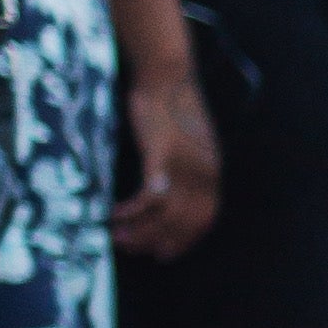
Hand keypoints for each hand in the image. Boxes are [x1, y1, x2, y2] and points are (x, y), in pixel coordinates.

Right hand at [110, 58, 221, 264]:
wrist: (166, 73)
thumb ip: (190, 166)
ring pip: (165, 216)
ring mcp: (185, 166)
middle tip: (136, 251)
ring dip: (140, 232)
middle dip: (158, 242)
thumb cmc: (172, 104)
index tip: (166, 254)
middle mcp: (204, 173)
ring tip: (118, 238)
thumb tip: (175, 190)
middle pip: (184, 223)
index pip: (205, 218)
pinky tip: (114, 216)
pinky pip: (149, 198)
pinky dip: (131, 212)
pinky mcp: (162, 156)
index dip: (185, 240)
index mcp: (213, 170)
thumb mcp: (192, 139)